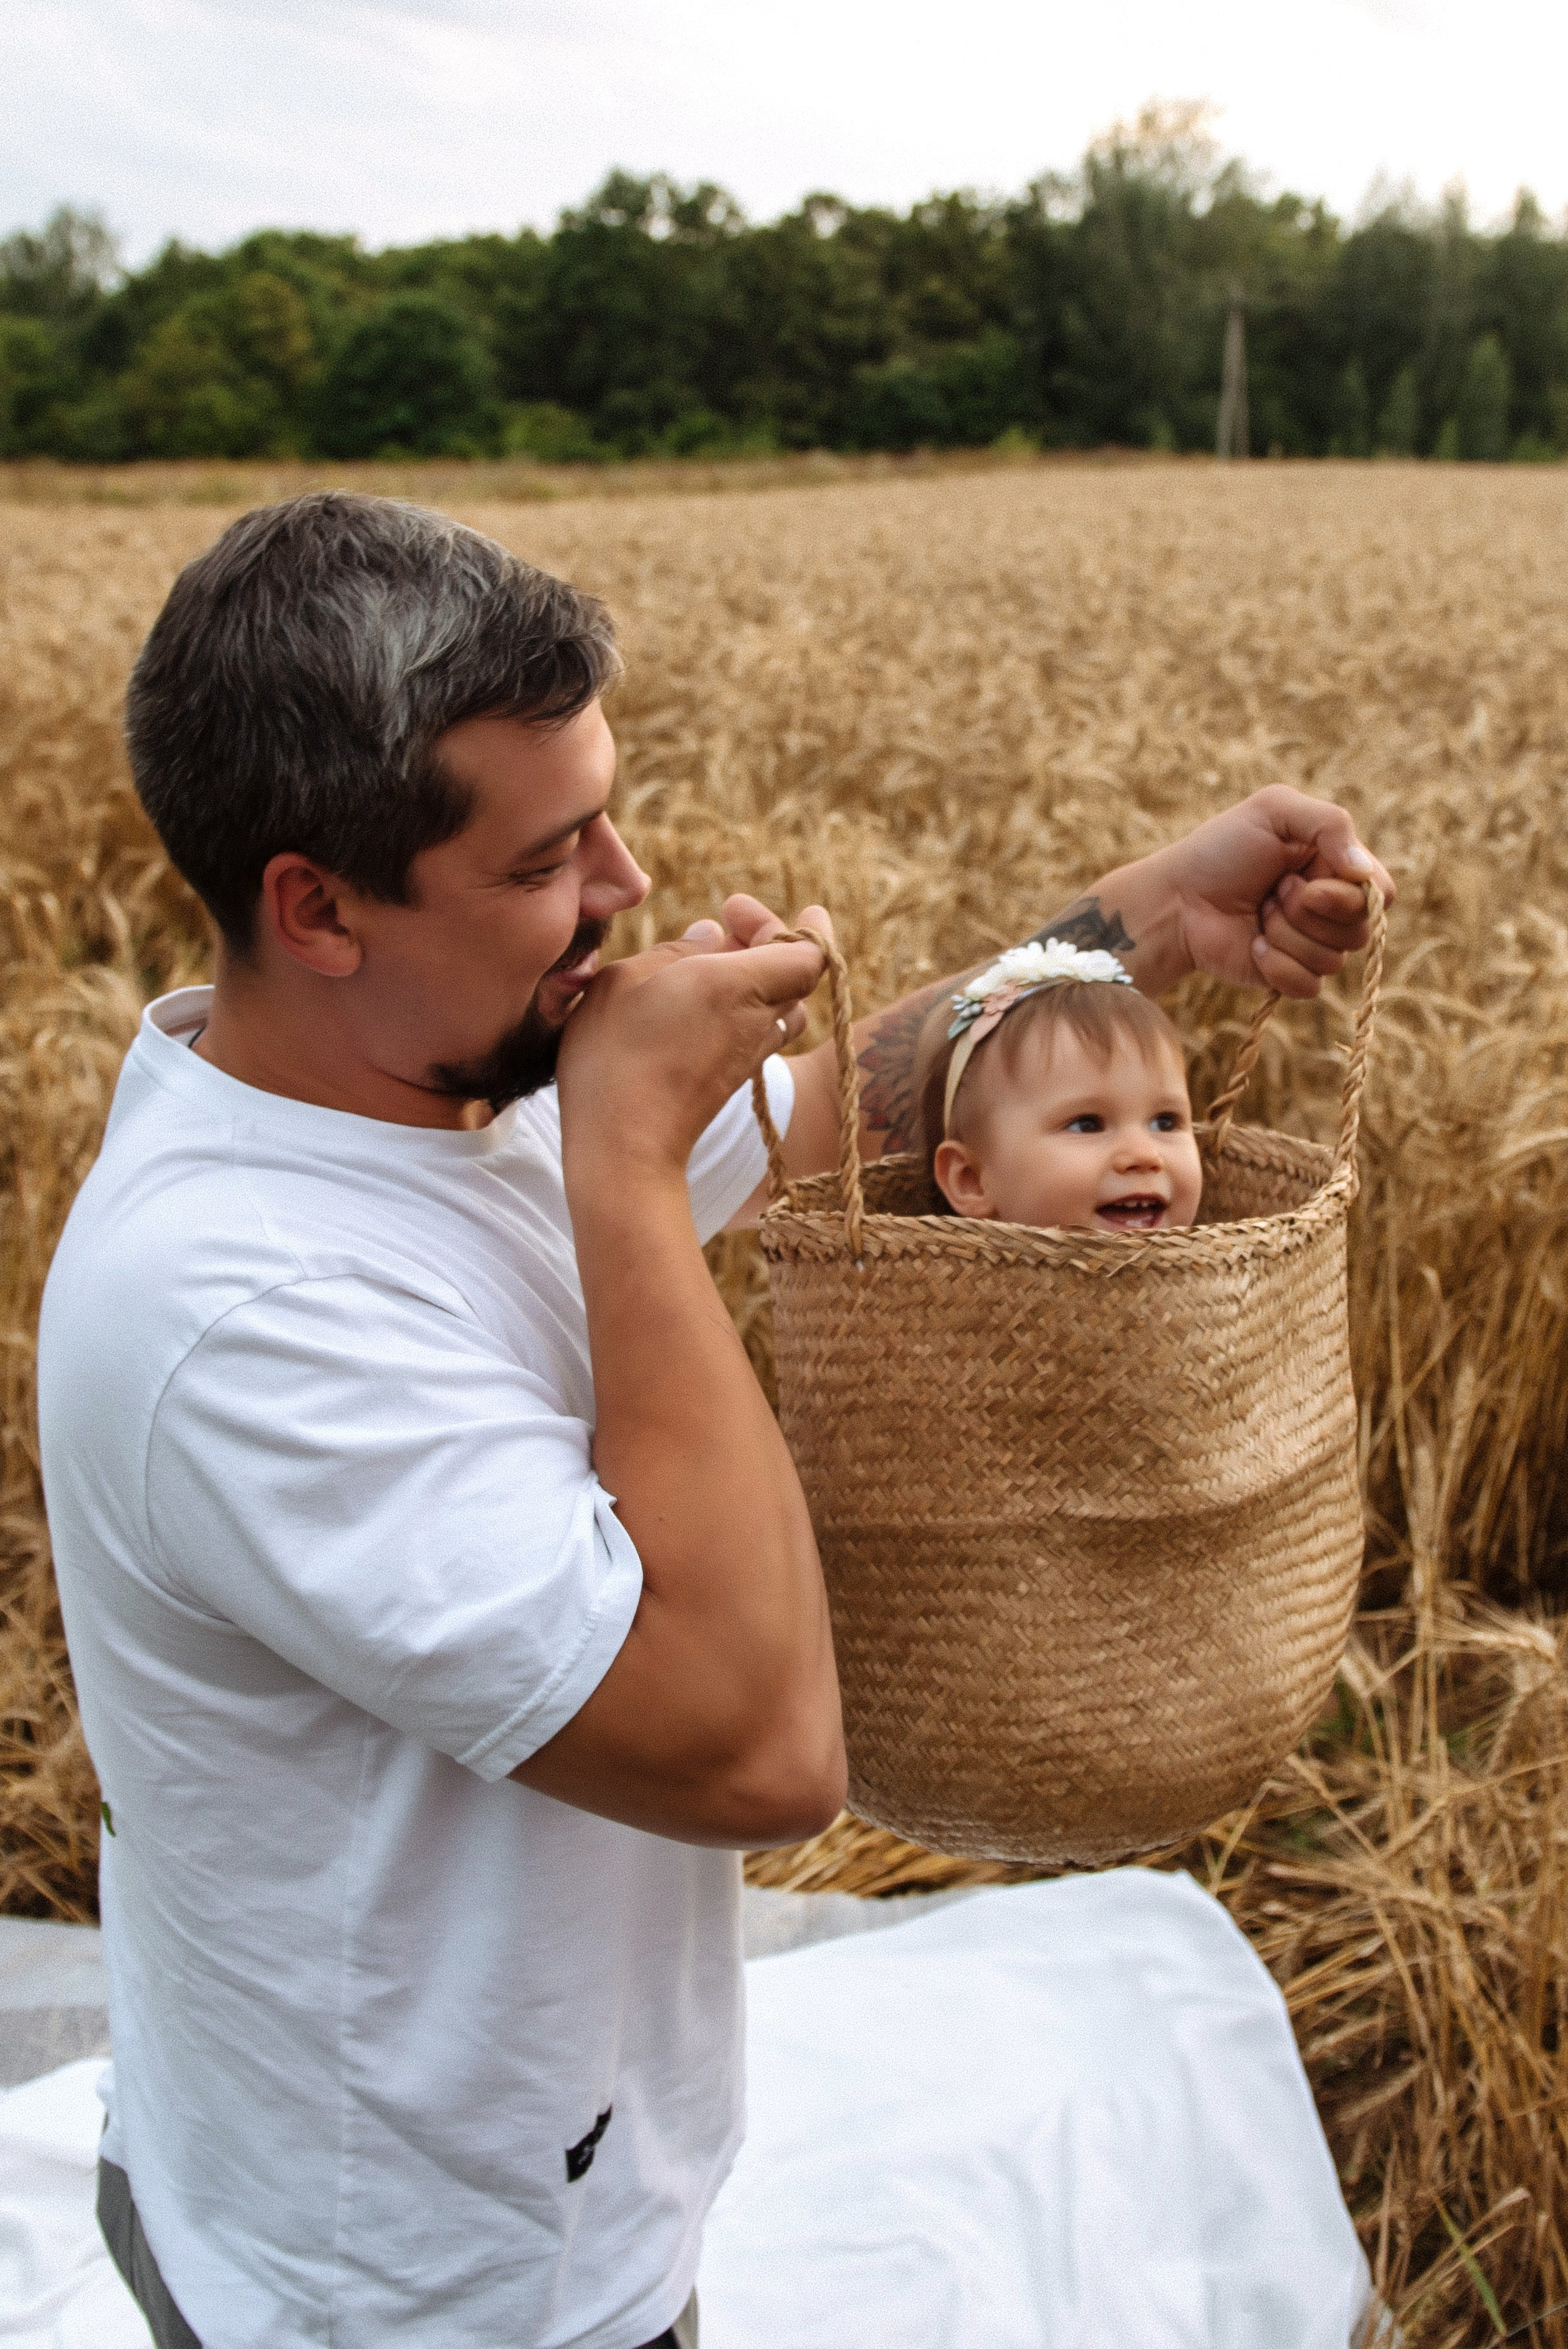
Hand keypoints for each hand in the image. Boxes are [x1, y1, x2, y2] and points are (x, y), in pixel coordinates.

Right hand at [556, 904, 829, 1183]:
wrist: (623, 1147)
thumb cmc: (615, 1057)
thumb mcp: (626, 981)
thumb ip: (676, 951)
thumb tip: (712, 935)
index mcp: (739, 985)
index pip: (809, 953)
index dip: (801, 927)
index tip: (745, 908)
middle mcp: (756, 1020)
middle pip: (796, 977)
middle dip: (768, 942)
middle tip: (726, 923)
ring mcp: (749, 1055)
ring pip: (781, 1007)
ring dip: (761, 979)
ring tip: (713, 962)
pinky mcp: (734, 1080)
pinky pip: (758, 1032)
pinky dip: (743, 1009)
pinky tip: (695, 1004)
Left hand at [1152, 787, 1393, 997]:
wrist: (1176, 898)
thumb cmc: (1221, 849)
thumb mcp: (1275, 811)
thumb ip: (1331, 824)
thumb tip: (1363, 872)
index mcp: (1336, 868)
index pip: (1380, 894)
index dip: (1350, 895)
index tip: (1307, 879)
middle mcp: (1330, 910)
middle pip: (1359, 931)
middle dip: (1307, 911)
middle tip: (1272, 890)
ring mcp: (1311, 946)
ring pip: (1333, 960)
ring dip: (1287, 934)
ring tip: (1259, 913)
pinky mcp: (1289, 977)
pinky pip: (1309, 986)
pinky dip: (1277, 966)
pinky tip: (1254, 945)